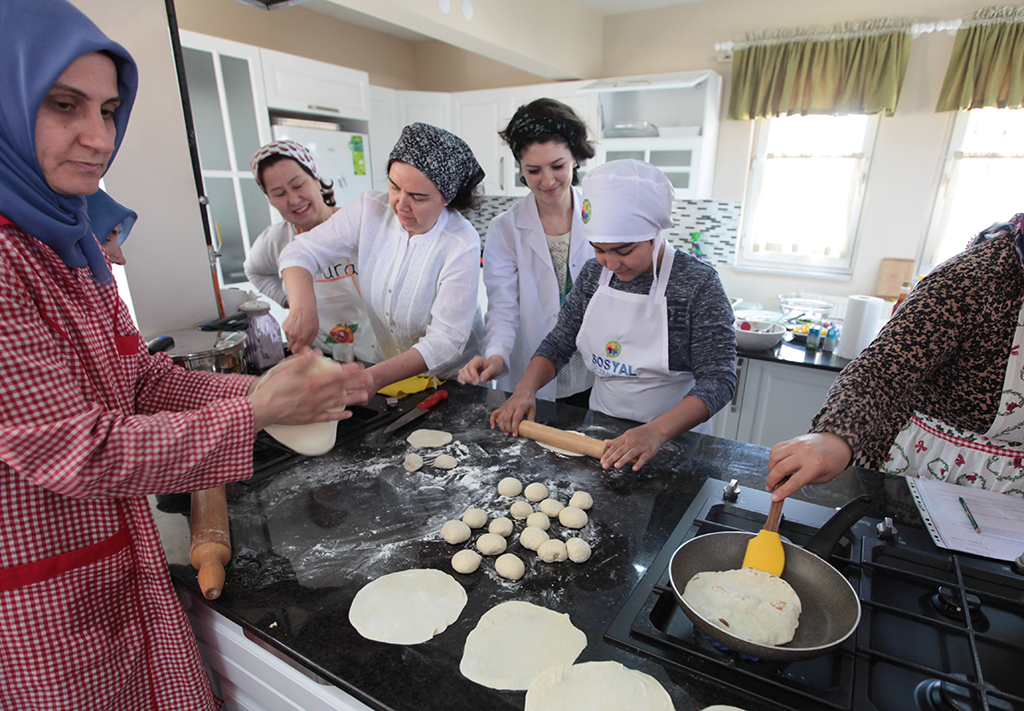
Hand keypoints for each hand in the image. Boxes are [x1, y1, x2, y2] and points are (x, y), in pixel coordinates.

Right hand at [249, 348, 371, 431]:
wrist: (262, 409)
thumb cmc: (272, 390)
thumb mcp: (285, 370)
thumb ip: (301, 361)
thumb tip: (313, 353)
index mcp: (311, 382)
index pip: (334, 375)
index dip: (348, 371)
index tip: (359, 368)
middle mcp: (316, 396)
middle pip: (340, 388)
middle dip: (355, 384)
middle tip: (368, 381)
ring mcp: (314, 408)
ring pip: (337, 402)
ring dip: (352, 399)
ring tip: (364, 396)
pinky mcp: (309, 418)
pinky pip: (327, 417)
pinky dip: (338, 416)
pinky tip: (348, 414)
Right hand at [281, 306, 318, 351]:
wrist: (303, 307)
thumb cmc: (310, 317)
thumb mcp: (315, 332)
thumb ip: (309, 342)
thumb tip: (306, 349)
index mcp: (302, 338)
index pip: (296, 351)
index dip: (299, 351)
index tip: (301, 349)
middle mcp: (293, 336)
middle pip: (291, 348)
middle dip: (296, 346)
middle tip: (300, 340)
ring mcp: (287, 331)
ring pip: (289, 340)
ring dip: (293, 338)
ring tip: (299, 330)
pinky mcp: (284, 327)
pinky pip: (286, 334)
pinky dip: (290, 332)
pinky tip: (295, 326)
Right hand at [458, 355, 502, 384]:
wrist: (495, 366)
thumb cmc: (494, 366)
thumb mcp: (494, 368)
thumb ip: (487, 373)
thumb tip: (481, 379)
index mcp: (478, 360)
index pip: (471, 366)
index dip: (473, 374)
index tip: (478, 381)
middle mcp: (472, 362)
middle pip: (465, 369)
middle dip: (469, 378)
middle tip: (476, 383)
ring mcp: (469, 367)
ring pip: (462, 371)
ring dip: (465, 379)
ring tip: (473, 383)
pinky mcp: (468, 372)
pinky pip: (461, 375)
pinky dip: (461, 379)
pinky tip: (463, 383)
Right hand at [489, 389, 536, 434]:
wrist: (523, 391)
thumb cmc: (528, 401)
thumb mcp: (532, 410)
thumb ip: (530, 420)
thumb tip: (530, 430)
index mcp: (520, 406)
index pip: (515, 418)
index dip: (514, 427)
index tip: (515, 434)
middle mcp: (511, 406)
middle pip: (507, 419)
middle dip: (508, 428)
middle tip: (511, 434)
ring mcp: (505, 406)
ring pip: (501, 418)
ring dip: (502, 427)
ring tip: (506, 433)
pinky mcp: (502, 407)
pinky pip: (494, 414)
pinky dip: (492, 420)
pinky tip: (493, 426)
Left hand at [600, 423, 668, 470]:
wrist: (656, 430)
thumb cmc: (641, 434)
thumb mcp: (627, 434)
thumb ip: (616, 440)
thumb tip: (605, 442)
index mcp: (626, 438)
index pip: (615, 447)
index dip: (608, 454)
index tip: (602, 460)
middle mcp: (632, 442)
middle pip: (620, 451)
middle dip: (612, 458)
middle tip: (605, 465)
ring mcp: (640, 447)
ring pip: (630, 454)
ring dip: (623, 460)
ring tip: (616, 466)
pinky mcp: (648, 452)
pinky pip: (643, 458)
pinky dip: (639, 463)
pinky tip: (634, 468)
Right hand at [767, 432, 852, 500]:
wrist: (838, 442)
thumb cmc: (834, 460)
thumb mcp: (825, 477)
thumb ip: (806, 481)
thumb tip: (789, 484)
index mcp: (815, 465)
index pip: (794, 482)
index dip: (782, 491)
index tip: (775, 497)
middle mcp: (804, 454)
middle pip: (780, 469)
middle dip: (771, 481)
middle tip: (770, 487)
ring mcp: (797, 445)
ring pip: (775, 457)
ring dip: (770, 469)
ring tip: (774, 475)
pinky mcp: (793, 440)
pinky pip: (776, 448)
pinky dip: (773, 457)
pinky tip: (776, 463)